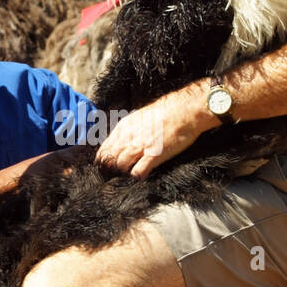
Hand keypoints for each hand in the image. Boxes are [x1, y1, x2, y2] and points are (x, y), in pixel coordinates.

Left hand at [95, 83, 213, 177]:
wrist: (183, 110)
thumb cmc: (165, 112)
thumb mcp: (139, 117)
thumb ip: (129, 130)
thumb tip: (121, 141)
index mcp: (124, 128)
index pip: (104, 150)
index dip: (103, 161)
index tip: (107, 168)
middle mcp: (129, 137)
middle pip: (109, 160)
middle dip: (111, 170)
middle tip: (115, 176)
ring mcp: (141, 147)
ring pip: (120, 166)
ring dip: (124, 173)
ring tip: (128, 176)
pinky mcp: (154, 155)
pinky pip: (138, 172)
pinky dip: (137, 176)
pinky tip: (141, 175)